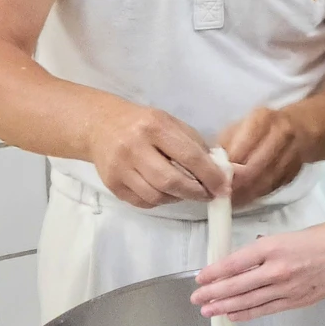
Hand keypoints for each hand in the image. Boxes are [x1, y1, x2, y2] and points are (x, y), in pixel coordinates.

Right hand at [90, 103, 228, 207]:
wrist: (101, 125)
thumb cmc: (144, 124)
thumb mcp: (170, 123)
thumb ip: (194, 145)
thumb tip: (217, 172)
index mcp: (155, 127)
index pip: (189, 156)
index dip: (210, 175)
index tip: (223, 187)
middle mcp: (135, 147)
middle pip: (171, 181)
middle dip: (195, 192)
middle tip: (207, 194)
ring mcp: (121, 168)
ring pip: (156, 196)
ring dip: (177, 198)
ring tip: (184, 191)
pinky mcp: (112, 184)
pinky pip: (143, 202)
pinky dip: (159, 201)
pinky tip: (164, 191)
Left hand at [190, 218, 324, 320]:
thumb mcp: (297, 232)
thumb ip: (273, 244)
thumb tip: (253, 251)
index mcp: (276, 245)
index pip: (235, 262)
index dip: (215, 272)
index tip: (200, 278)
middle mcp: (278, 269)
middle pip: (237, 285)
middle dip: (214, 293)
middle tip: (196, 299)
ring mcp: (289, 287)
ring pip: (249, 301)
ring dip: (226, 307)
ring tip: (208, 311)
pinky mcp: (300, 300)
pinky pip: (268, 309)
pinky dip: (248, 313)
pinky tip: (234, 315)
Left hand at [219, 107, 305, 207]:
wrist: (301, 128)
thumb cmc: (262, 127)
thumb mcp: (241, 125)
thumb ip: (226, 143)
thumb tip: (212, 165)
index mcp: (262, 119)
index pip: (241, 148)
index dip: (227, 166)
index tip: (214, 177)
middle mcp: (280, 135)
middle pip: (254, 167)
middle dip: (235, 184)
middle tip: (220, 193)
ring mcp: (291, 154)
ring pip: (264, 181)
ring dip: (245, 194)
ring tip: (229, 200)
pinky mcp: (294, 172)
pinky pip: (272, 188)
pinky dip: (256, 196)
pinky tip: (243, 199)